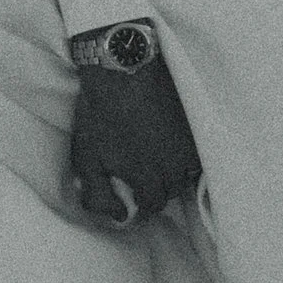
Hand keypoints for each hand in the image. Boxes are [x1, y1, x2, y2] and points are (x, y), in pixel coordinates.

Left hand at [70, 49, 201, 225]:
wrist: (122, 65)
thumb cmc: (100, 111)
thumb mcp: (87, 156)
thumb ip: (99, 194)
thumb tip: (119, 217)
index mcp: (147, 177)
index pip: (153, 205)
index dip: (141, 203)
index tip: (133, 195)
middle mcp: (174, 165)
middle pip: (171, 190)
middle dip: (155, 187)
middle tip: (141, 174)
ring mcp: (188, 144)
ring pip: (186, 172)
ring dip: (173, 171)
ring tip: (156, 158)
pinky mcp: (196, 123)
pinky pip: (196, 150)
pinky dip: (186, 153)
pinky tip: (170, 143)